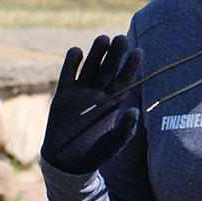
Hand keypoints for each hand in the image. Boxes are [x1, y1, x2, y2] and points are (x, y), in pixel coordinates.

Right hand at [42, 35, 142, 174]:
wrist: (67, 162)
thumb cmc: (93, 155)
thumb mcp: (112, 145)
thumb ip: (125, 130)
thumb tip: (135, 111)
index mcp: (112, 104)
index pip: (124, 80)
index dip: (131, 66)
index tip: (139, 51)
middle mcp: (97, 95)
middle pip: (108, 69)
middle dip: (114, 54)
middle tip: (121, 38)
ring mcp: (80, 93)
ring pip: (90, 68)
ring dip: (96, 53)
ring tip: (103, 39)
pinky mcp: (63, 95)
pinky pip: (68, 74)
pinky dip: (71, 62)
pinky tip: (78, 51)